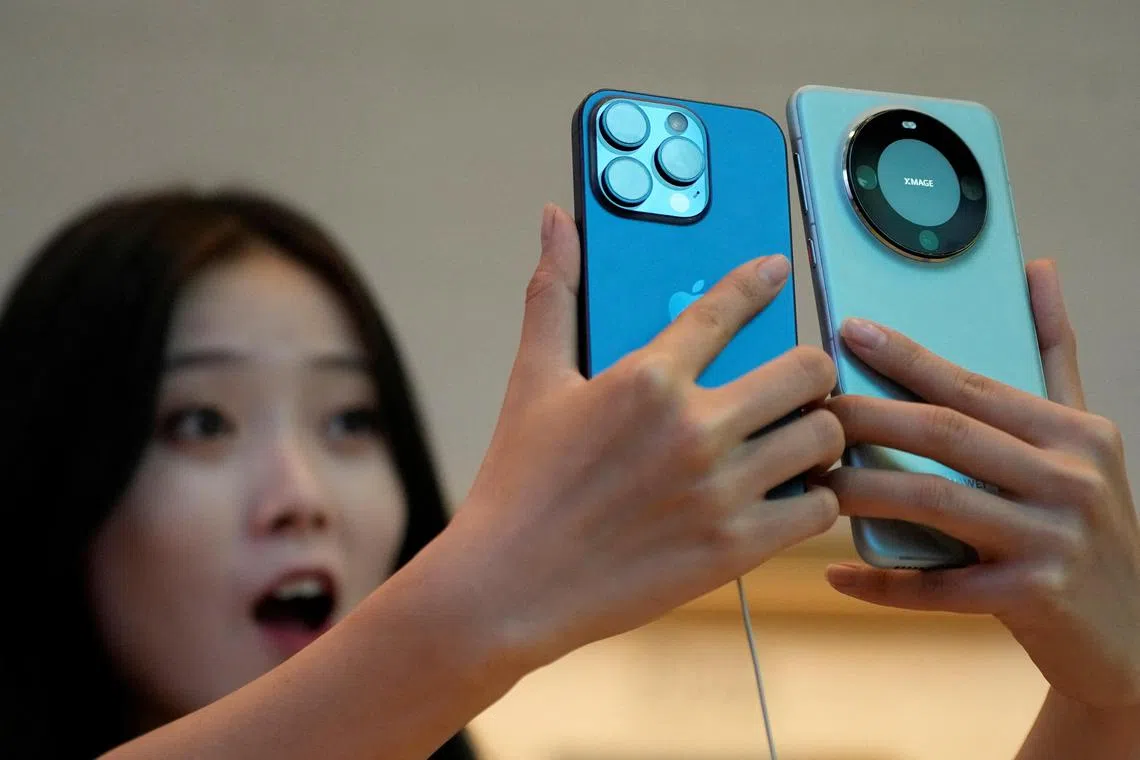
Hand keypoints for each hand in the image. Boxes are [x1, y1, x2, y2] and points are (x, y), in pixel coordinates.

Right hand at [441, 204, 842, 669]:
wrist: (508, 586)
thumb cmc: (518, 483)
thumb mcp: (533, 382)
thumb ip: (554, 294)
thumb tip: (553, 220)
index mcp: (647, 379)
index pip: (727, 307)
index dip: (760, 280)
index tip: (777, 270)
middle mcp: (695, 428)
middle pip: (807, 372)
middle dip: (810, 371)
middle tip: (796, 383)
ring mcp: (721, 491)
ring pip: (824, 439)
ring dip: (819, 432)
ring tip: (797, 438)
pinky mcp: (735, 548)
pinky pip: (816, 508)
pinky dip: (813, 497)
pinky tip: (789, 492)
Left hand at [822, 260, 1139, 709]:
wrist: (1136, 629)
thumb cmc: (1087, 519)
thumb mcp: (1083, 434)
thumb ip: (1053, 354)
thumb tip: (1036, 268)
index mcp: (1075, 432)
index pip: (974, 386)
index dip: (907, 358)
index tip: (848, 331)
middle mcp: (1070, 479)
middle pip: (947, 436)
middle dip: (868, 419)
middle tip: (808, 411)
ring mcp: (1053, 541)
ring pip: (936, 503)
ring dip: (863, 492)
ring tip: (810, 483)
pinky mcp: (1034, 597)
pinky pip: (940, 588)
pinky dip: (884, 582)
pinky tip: (837, 573)